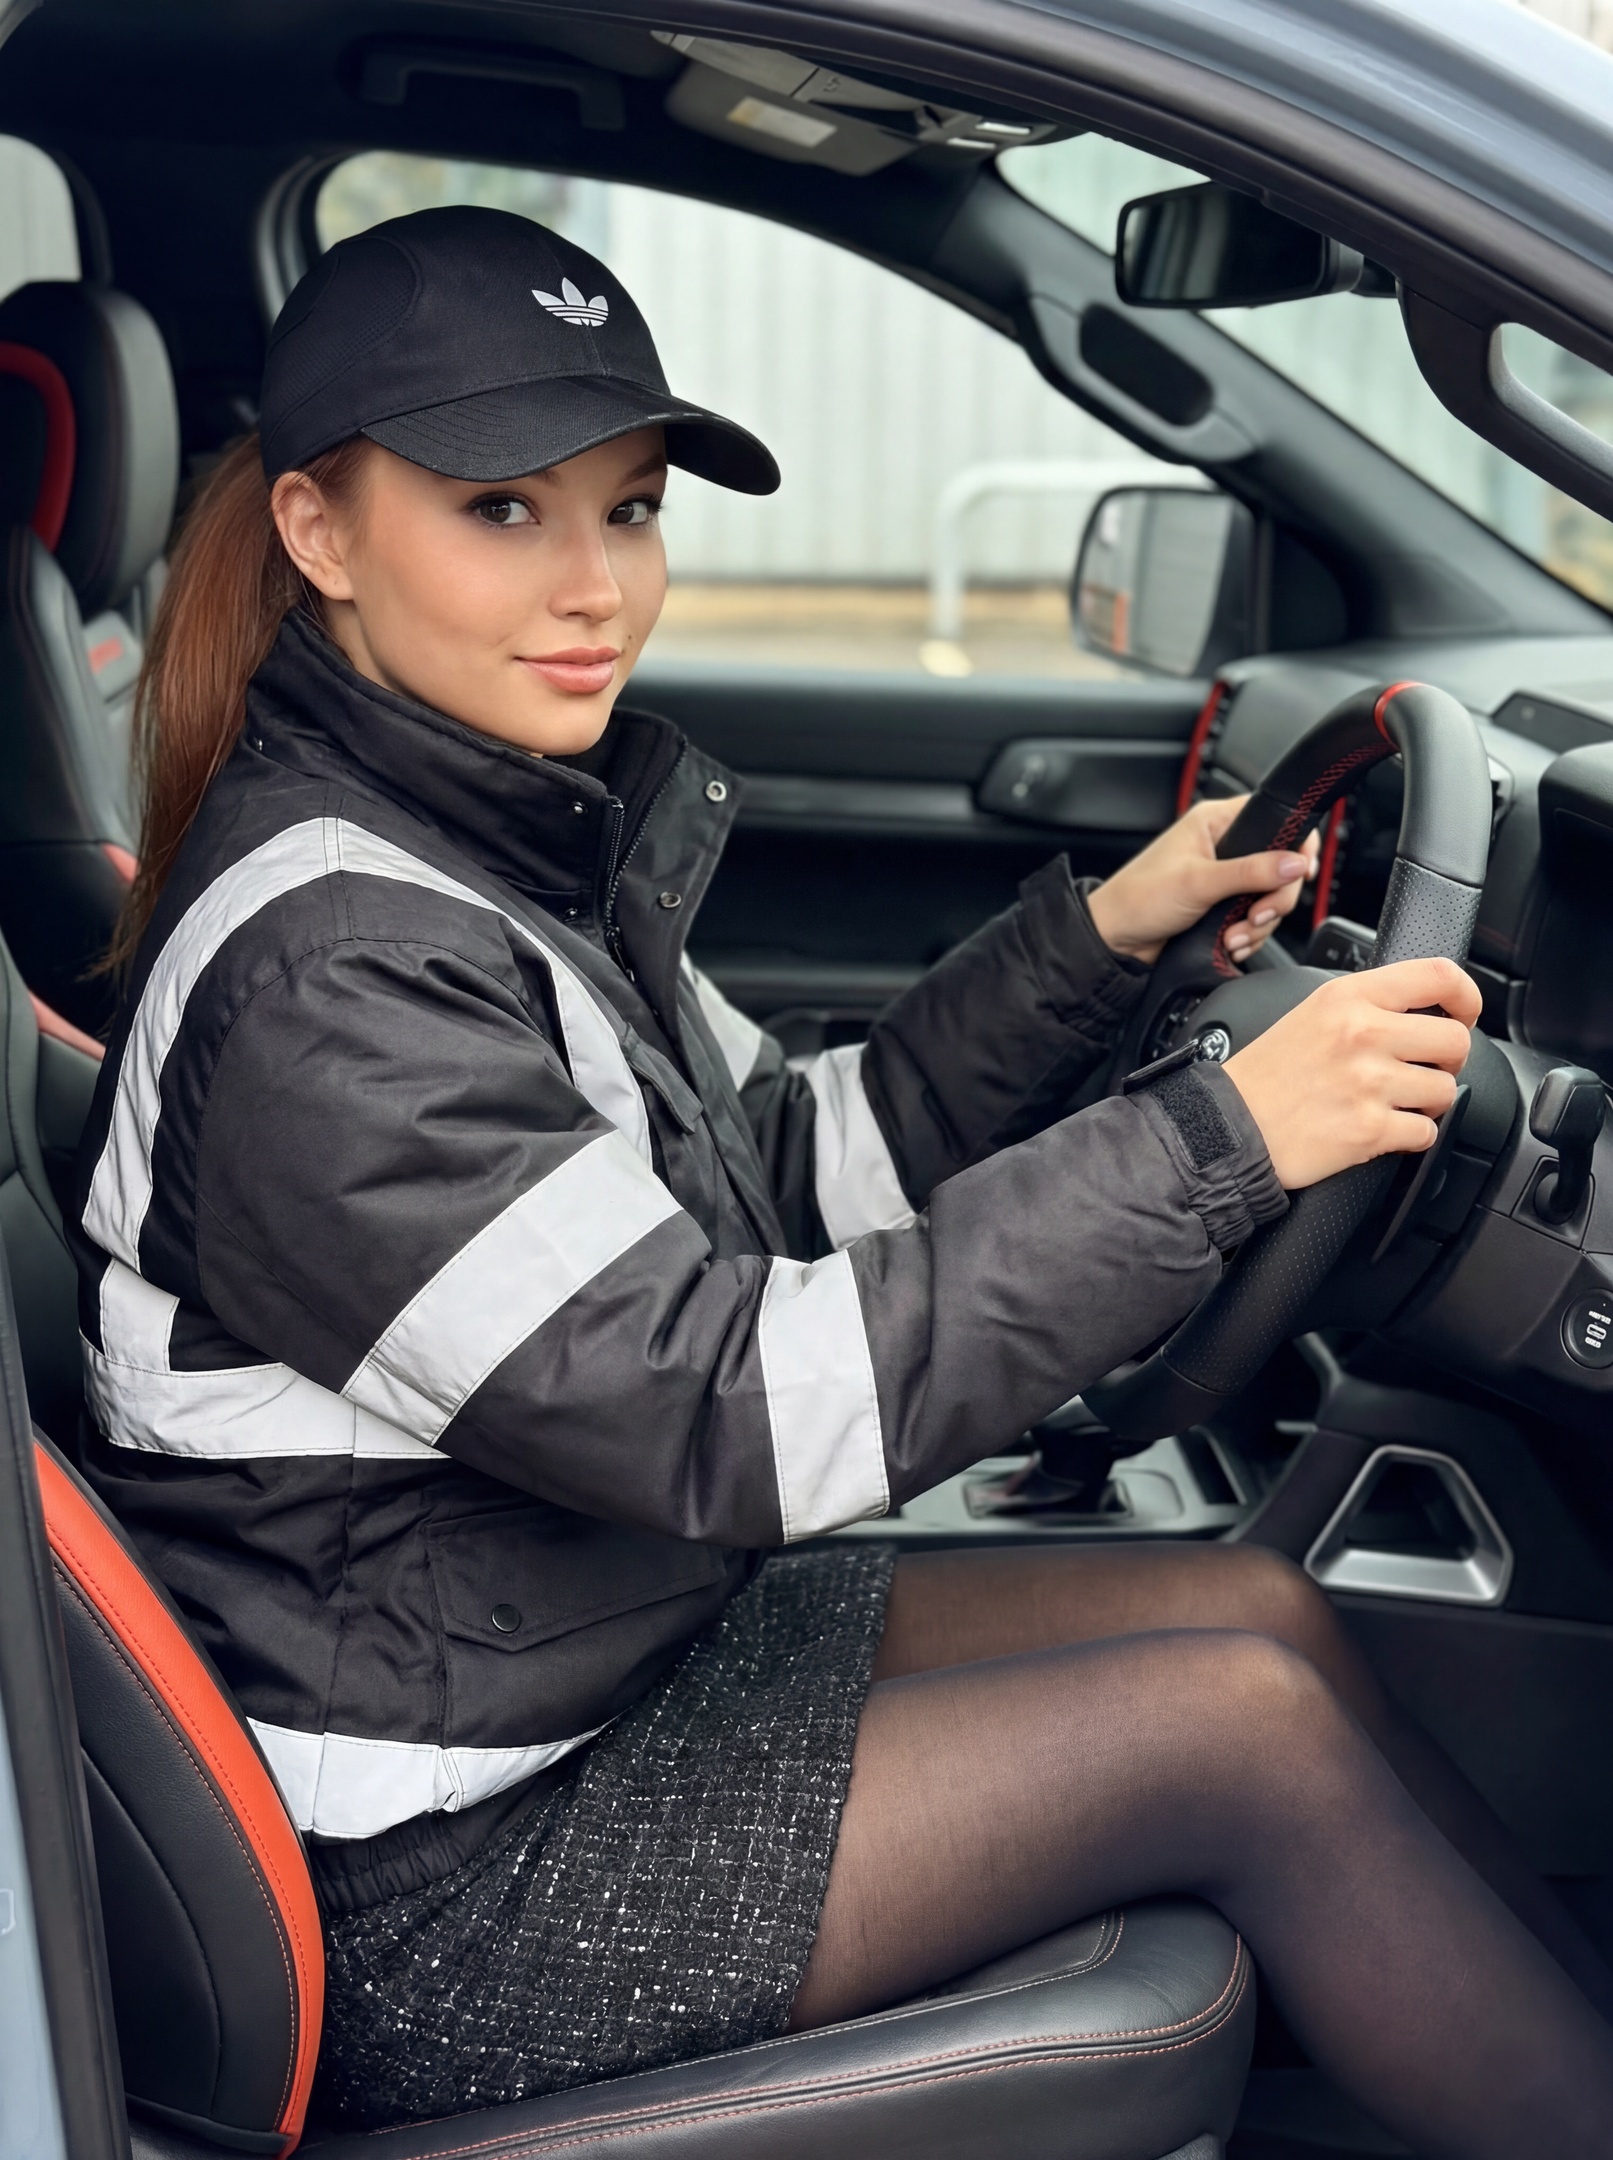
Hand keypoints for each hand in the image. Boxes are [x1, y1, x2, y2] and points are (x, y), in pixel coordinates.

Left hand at [1087, 796, 1319, 966]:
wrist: (1115, 940)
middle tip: (1256, 916)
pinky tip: (1228, 942)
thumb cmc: (1139, 899)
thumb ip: (1251, 872)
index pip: (1277, 818)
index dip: (1297, 844)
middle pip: (1281, 866)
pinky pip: (1255, 919)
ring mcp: (1225, 878)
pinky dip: (1248, 935)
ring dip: (1257, 924)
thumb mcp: (1199, 882)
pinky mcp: (1223, 906)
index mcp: (1216, 822)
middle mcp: (1224, 845)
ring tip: (1232, 936)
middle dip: (1273, 899)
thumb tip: (1295, 863)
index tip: (1302, 871)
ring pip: (1269, 897)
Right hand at [1223, 959, 1480, 1187]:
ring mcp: (1369, 1084)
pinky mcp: (1370, 1130)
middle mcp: (1363, 1034)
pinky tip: (1382, 1128)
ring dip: (1426, 1102)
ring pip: (1446, 1090)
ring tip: (1391, 1102)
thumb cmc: (1267, 1074)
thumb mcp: (1312, 1013)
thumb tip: (1424, 1010)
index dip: (1467, 997)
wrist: (1230, 1125)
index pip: (1439, 977)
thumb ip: (1367, 1004)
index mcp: (1349, 998)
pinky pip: (1426, 1132)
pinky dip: (1411, 1136)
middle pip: (1455, 1040)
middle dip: (1448, 1060)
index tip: (1464, 1014)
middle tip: (1424, 1069)